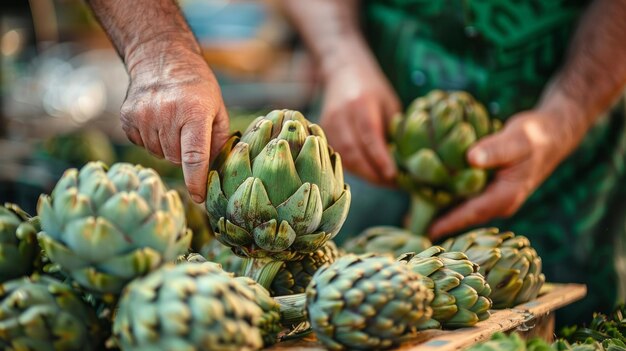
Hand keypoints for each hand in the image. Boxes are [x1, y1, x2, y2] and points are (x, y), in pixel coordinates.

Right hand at [121, 42, 228, 202]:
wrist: (162, 59)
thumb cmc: (197, 88)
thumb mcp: (217, 110)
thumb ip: (220, 143)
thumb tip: (218, 175)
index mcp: (194, 112)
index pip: (194, 156)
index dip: (196, 181)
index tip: (200, 199)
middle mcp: (166, 114)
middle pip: (176, 158)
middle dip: (184, 154)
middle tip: (188, 131)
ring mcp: (143, 115)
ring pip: (159, 154)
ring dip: (168, 146)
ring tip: (173, 122)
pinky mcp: (127, 118)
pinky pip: (142, 145)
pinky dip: (152, 139)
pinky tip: (157, 120)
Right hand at [319, 56, 400, 184]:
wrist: (343, 71)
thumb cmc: (373, 89)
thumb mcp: (389, 103)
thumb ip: (392, 129)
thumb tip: (402, 161)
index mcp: (361, 103)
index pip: (369, 136)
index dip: (380, 158)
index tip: (393, 175)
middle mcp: (341, 114)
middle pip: (353, 151)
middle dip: (372, 173)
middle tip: (390, 183)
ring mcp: (328, 123)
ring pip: (343, 157)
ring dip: (363, 173)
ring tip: (381, 181)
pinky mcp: (322, 131)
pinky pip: (337, 155)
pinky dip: (353, 167)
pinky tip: (367, 172)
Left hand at [429, 104, 588, 239]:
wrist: (551, 134)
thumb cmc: (534, 137)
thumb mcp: (516, 139)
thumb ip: (495, 149)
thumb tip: (471, 158)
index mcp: (505, 197)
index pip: (471, 214)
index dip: (448, 223)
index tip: (426, 231)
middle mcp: (499, 203)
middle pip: (465, 217)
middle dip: (439, 221)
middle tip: (410, 226)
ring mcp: (495, 197)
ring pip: (465, 209)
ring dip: (442, 211)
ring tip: (414, 215)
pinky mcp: (490, 189)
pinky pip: (467, 198)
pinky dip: (450, 197)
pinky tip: (431, 193)